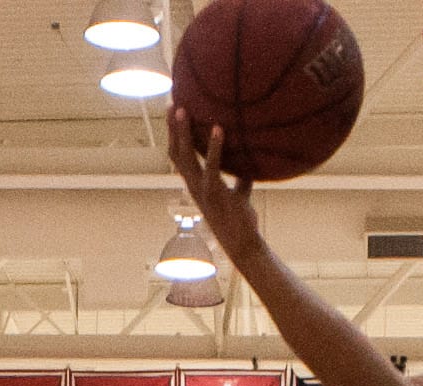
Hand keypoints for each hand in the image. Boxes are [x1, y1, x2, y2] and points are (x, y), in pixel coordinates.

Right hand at [166, 106, 260, 264]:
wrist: (243, 245)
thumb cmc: (241, 221)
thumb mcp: (240, 195)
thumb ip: (241, 178)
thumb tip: (252, 161)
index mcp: (196, 185)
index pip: (179, 157)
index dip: (174, 136)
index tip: (174, 113)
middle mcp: (193, 186)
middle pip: (175, 152)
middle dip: (171, 128)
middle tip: (171, 102)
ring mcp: (201, 190)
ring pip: (185, 157)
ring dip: (182, 133)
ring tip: (181, 109)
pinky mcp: (215, 194)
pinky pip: (212, 166)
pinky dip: (214, 147)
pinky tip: (218, 128)